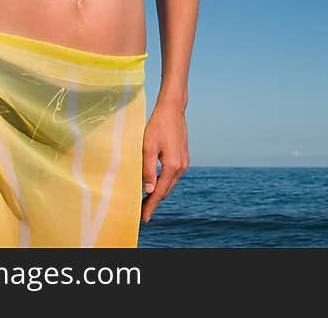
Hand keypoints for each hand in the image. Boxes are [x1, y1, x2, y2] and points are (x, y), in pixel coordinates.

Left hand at [140, 100, 188, 222]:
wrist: (172, 109)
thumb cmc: (158, 125)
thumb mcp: (148, 148)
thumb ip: (148, 170)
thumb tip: (148, 190)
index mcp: (173, 166)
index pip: (159, 192)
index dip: (150, 206)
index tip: (143, 218)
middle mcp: (181, 166)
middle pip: (166, 190)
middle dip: (154, 202)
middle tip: (142, 213)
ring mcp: (184, 161)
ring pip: (170, 183)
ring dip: (159, 192)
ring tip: (147, 200)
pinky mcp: (183, 156)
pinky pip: (173, 175)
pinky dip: (164, 182)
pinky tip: (156, 183)